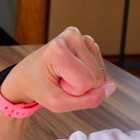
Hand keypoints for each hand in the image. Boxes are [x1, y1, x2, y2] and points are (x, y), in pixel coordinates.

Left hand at [0, 26, 115, 112]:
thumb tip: (111, 87)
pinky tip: (73, 69)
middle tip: (61, 80)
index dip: (75, 92)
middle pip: (96, 77)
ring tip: (65, 75)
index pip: (87, 82)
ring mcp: (80, 36)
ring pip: (100, 72)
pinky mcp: (87, 40)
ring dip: (85, 80)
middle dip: (81, 86)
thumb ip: (88, 101)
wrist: (28, 74)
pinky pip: (99, 66)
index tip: (58, 85)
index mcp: (58, 50)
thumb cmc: (39, 87)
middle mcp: (71, 37)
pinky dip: (88, 73)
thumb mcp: (58, 103)